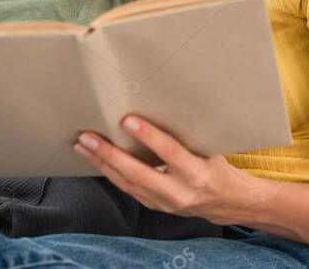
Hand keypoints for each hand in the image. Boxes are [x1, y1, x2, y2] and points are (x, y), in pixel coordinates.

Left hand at [73, 114, 273, 225]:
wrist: (226, 202)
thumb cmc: (216, 165)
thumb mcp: (209, 148)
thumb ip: (185, 134)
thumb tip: (158, 102)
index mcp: (198, 173)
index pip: (169, 153)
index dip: (148, 136)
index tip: (127, 120)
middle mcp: (180, 192)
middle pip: (138, 173)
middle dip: (110, 155)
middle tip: (88, 137)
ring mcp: (165, 203)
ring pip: (127, 184)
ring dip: (102, 164)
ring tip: (82, 146)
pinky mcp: (154, 206)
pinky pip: (128, 189)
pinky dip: (109, 173)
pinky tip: (95, 160)